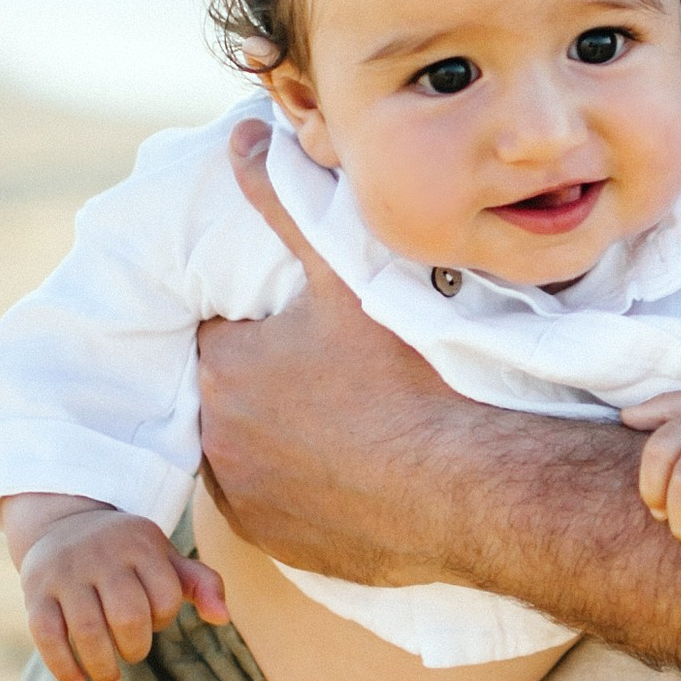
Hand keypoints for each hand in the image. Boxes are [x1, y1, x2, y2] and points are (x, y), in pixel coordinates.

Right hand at [8, 500, 218, 680]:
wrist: (64, 520)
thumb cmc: (126, 552)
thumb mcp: (164, 556)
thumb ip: (200, 582)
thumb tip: (222, 617)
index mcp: (140, 544)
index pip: (165, 597)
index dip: (163, 619)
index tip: (153, 621)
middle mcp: (101, 554)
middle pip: (128, 616)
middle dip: (135, 648)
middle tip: (132, 654)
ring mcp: (65, 573)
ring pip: (87, 630)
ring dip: (102, 666)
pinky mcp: (36, 592)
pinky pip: (47, 635)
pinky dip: (63, 667)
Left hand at [194, 120, 465, 585]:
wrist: (464, 491)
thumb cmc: (406, 380)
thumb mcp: (343, 281)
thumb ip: (283, 205)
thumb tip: (242, 137)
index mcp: (223, 369)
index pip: (221, 336)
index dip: (262, 330)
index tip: (304, 332)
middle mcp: (216, 439)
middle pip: (231, 394)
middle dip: (266, 382)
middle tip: (330, 377)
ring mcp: (243, 499)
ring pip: (247, 450)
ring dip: (275, 436)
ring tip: (341, 424)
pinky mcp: (274, 543)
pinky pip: (270, 505)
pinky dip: (295, 488)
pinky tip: (343, 471)